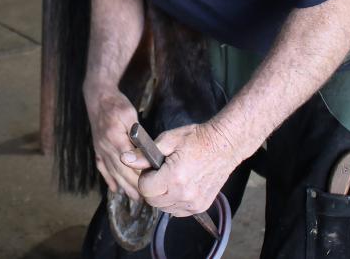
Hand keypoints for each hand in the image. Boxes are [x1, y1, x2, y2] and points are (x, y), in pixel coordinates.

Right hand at [86, 88, 141, 199]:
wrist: (97, 96)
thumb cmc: (115, 103)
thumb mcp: (129, 114)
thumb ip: (136, 133)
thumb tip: (146, 149)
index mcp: (114, 138)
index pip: (127, 162)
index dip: (138, 175)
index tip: (149, 185)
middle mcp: (105, 146)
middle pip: (120, 171)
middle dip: (133, 186)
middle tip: (145, 199)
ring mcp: (100, 149)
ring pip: (112, 172)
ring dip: (123, 186)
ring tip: (134, 198)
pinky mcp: (97, 148)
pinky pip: (102, 167)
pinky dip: (108, 179)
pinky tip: (114, 188)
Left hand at [126, 123, 240, 216]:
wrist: (225, 144)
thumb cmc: (197, 138)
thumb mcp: (168, 140)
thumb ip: (144, 154)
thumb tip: (125, 158)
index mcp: (174, 177)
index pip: (144, 189)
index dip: (145, 177)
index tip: (152, 168)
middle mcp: (184, 194)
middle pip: (152, 201)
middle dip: (151, 187)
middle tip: (161, 172)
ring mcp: (194, 202)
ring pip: (164, 208)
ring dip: (162, 196)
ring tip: (172, 177)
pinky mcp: (201, 206)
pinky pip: (177, 211)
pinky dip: (174, 201)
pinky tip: (180, 185)